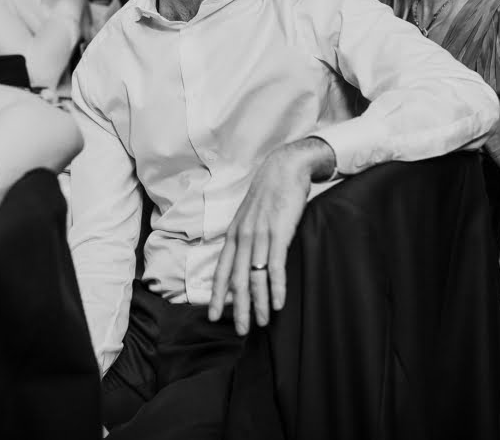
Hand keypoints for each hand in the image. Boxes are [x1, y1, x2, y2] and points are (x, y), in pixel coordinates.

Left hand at [208, 138, 335, 334]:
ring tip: (262, 322)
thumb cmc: (270, 194)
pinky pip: (275, 266)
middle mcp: (243, 237)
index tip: (214, 316)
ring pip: (255, 277)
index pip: (222, 271)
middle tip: (240, 330)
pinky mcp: (279, 233)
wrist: (285, 168)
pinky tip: (277, 303)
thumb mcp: (251, 216)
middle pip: (237, 280)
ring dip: (258, 303)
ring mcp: (260, 236)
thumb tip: (245, 259)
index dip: (218, 295)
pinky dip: (276, 287)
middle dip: (237, 308)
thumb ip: (246, 237)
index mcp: (235, 235)